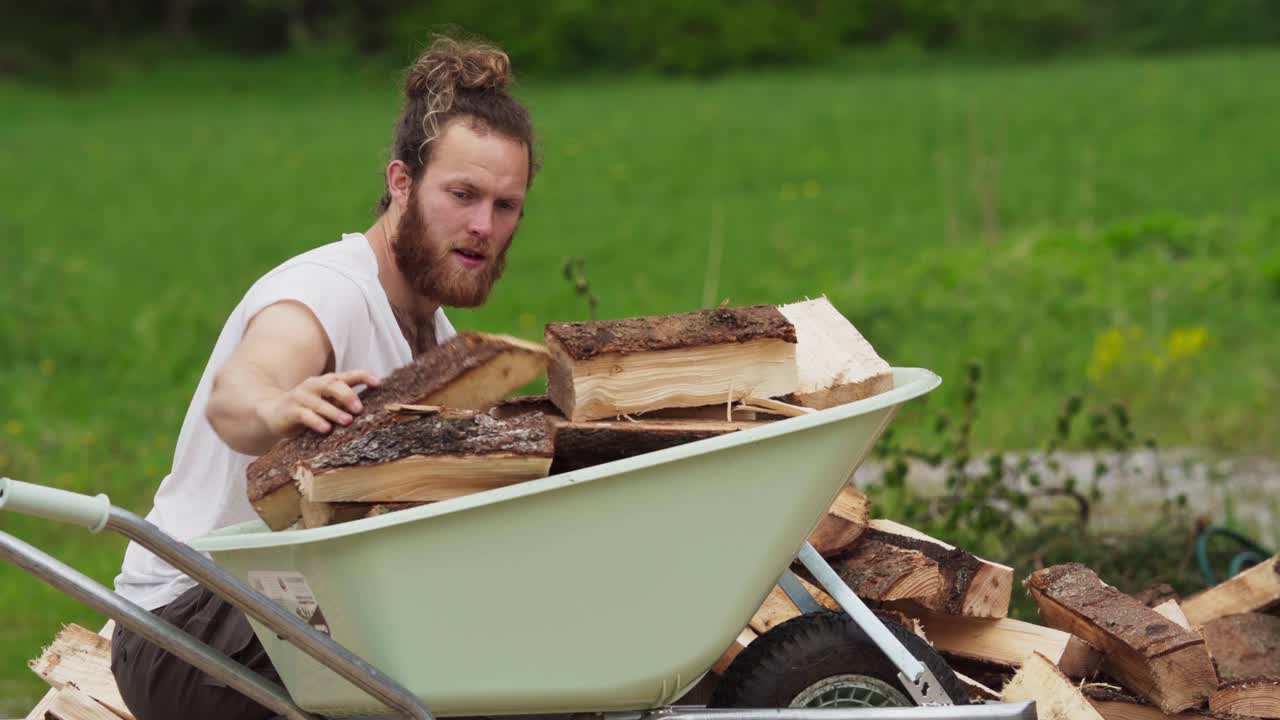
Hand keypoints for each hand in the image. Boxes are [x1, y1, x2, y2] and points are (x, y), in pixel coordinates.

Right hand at [256, 370, 381, 435]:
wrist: (272, 413)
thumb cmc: (308, 409)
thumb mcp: (328, 403)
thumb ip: (345, 402)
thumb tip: (374, 408)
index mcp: (326, 382)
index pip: (347, 375)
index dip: (363, 376)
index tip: (378, 383)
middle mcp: (314, 386)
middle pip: (332, 385)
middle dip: (347, 395)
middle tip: (359, 408)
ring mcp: (301, 397)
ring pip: (319, 402)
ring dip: (334, 411)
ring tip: (347, 421)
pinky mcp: (290, 411)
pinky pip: (305, 415)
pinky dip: (316, 421)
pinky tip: (326, 429)